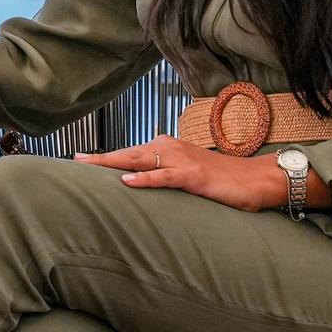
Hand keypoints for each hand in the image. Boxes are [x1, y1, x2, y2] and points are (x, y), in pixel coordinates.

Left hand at [77, 138, 318, 212]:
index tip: (81, 160)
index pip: (131, 152)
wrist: (257, 179)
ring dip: (113, 163)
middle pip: (128, 153)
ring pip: (140, 160)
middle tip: (74, 160)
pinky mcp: (194, 176)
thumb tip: (143, 183)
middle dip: (101, 158)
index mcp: (168, 148)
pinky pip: (165, 176)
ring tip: (88, 165)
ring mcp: (182, 161)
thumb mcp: (189, 175)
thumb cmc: (223, 180)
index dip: (106, 157)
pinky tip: (127, 182)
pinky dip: (145, 179)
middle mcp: (172, 149)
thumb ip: (166, 175)